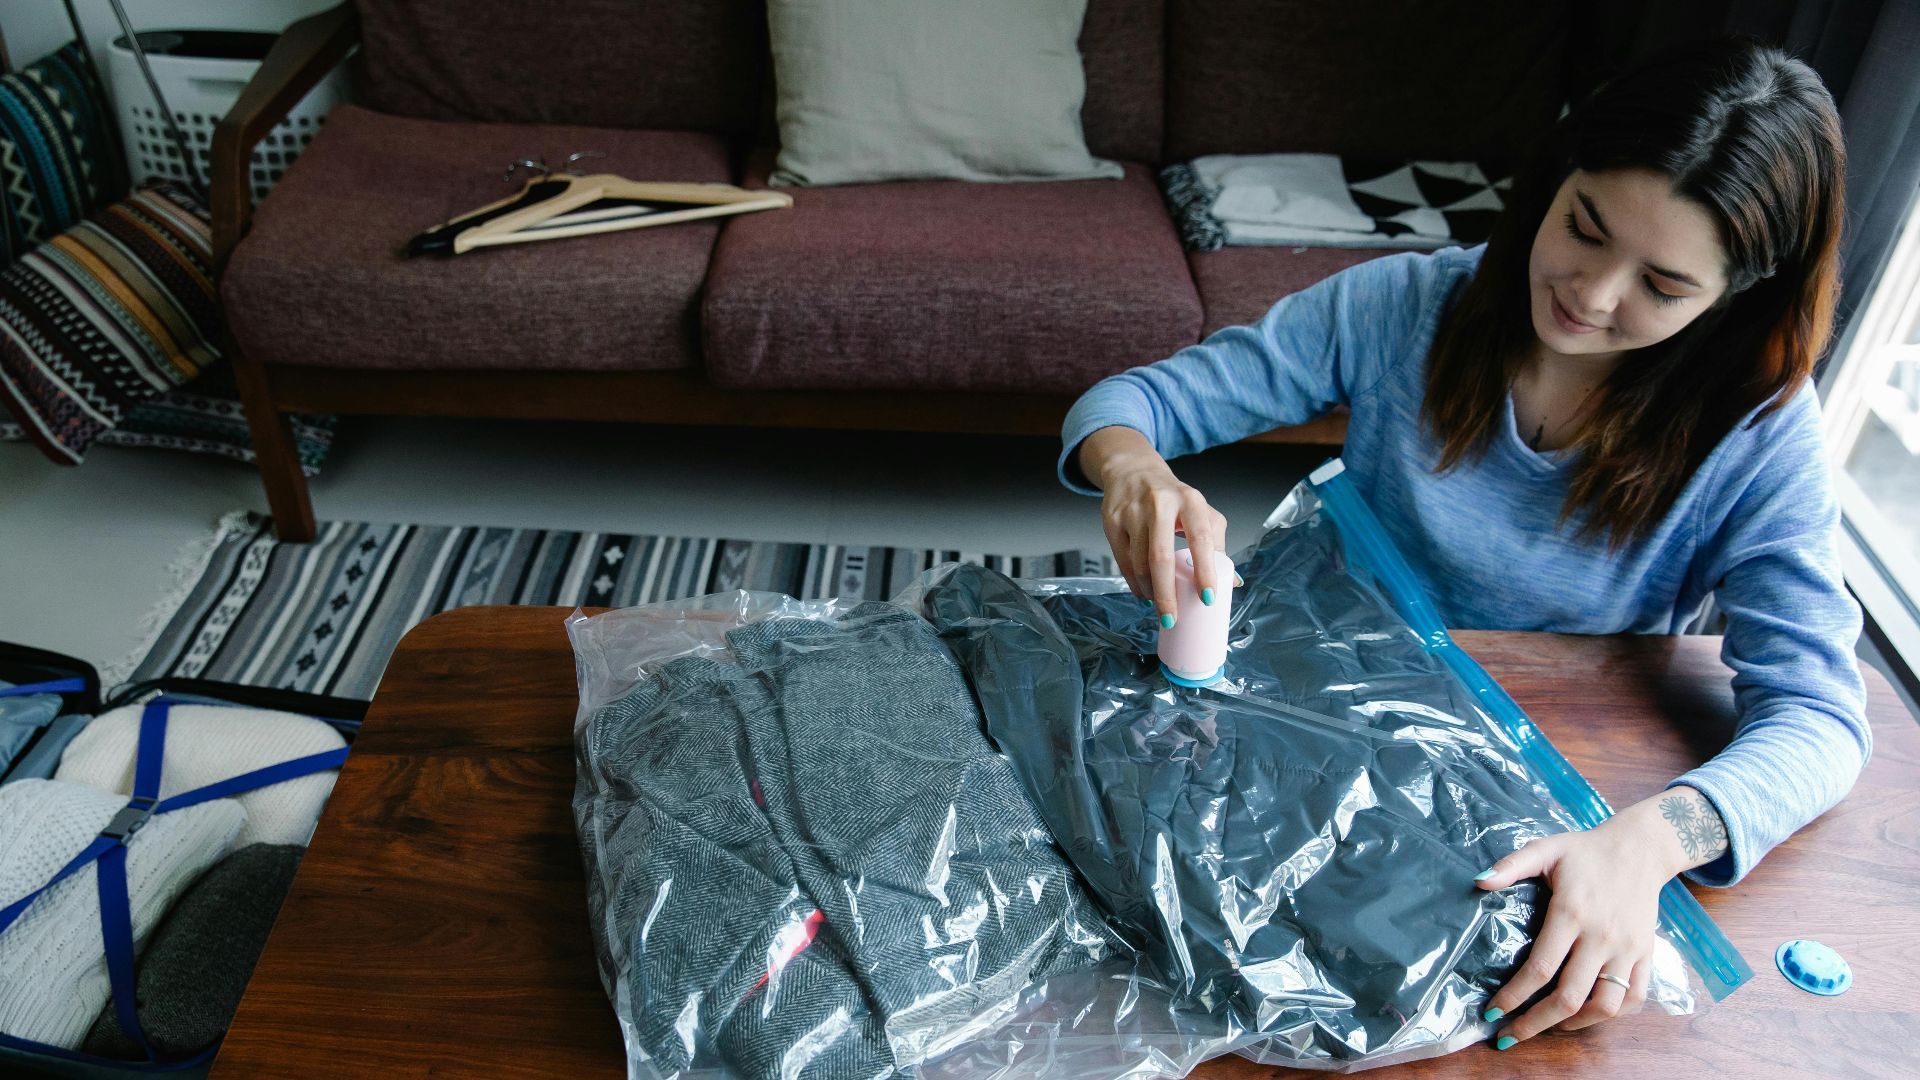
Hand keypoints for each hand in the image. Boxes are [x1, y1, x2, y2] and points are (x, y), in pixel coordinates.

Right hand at [1096, 458, 1238, 626]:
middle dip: (1167, 594)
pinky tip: (1143, 591)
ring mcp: (1133, 512)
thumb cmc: (1172, 497)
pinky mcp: (1112, 521)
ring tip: (1159, 603)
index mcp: (1190, 500)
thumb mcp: (1200, 511)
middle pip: (1161, 558)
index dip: (1204, 571)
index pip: (1201, 539)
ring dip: (1149, 591)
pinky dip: (1133, 583)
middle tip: (1172, 618)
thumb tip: (1232, 582)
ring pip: (1139, 563)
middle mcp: (1160, 503)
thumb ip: (1216, 543)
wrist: (1132, 470)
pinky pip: (1123, 561)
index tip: (1207, 598)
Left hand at [1471, 809, 1677, 1048]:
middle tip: (1510, 1036)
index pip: (1540, 967)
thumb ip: (1511, 865)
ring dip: (1574, 1025)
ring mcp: (1628, 949)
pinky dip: (1612, 1014)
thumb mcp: (1546, 849)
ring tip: (1548, 1026)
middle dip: (1536, 1022)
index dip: (1514, 995)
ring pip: (1605, 1005)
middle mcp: (1601, 937)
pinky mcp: (1647, 954)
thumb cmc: (1585, 851)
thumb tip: (1477, 883)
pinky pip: (1635, 997)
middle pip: (1569, 996)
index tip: (1493, 1012)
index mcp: (1571, 913)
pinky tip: (1587, 1015)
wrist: (1640, 848)